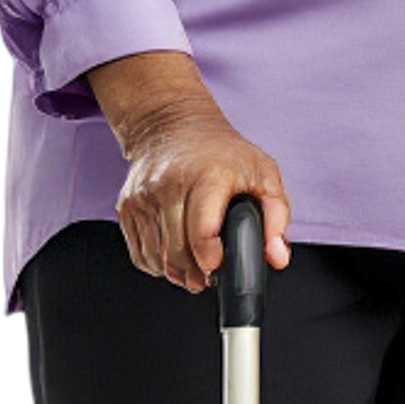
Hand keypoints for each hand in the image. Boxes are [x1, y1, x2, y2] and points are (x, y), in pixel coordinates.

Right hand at [91, 52, 291, 293]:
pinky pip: (139, 253)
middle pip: (177, 250)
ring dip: (176, 273)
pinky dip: (158, 264)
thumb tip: (277, 257)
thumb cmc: (223, 153)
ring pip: (156, 256)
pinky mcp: (126, 208)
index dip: (210, 257)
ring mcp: (143, 197)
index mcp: (208, 175)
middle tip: (210, 277)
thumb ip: (276, 216)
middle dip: (195, 273)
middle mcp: (170, 184)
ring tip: (196, 270)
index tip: (217, 267)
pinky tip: (175, 257)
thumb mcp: (262, 173)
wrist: (174, 127)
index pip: (201, 229)